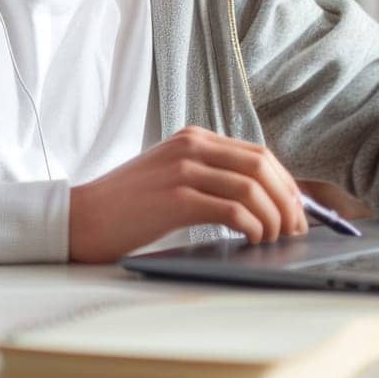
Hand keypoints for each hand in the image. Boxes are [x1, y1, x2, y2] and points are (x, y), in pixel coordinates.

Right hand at [68, 126, 309, 262]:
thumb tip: (259, 200)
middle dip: (288, 200)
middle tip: (296, 228)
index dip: (285, 182)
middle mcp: (191, 146)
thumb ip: (208, 176)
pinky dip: (252, 225)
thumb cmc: (127, 206)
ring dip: (274, 216)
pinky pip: (231, 208)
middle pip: (261, 165)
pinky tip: (254, 239)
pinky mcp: (175, 197)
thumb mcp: (171, 176)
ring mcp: (183, 169)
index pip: (257, 153)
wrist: (81, 217)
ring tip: (276, 238)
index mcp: (194, 138)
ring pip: (251, 186)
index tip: (297, 209)